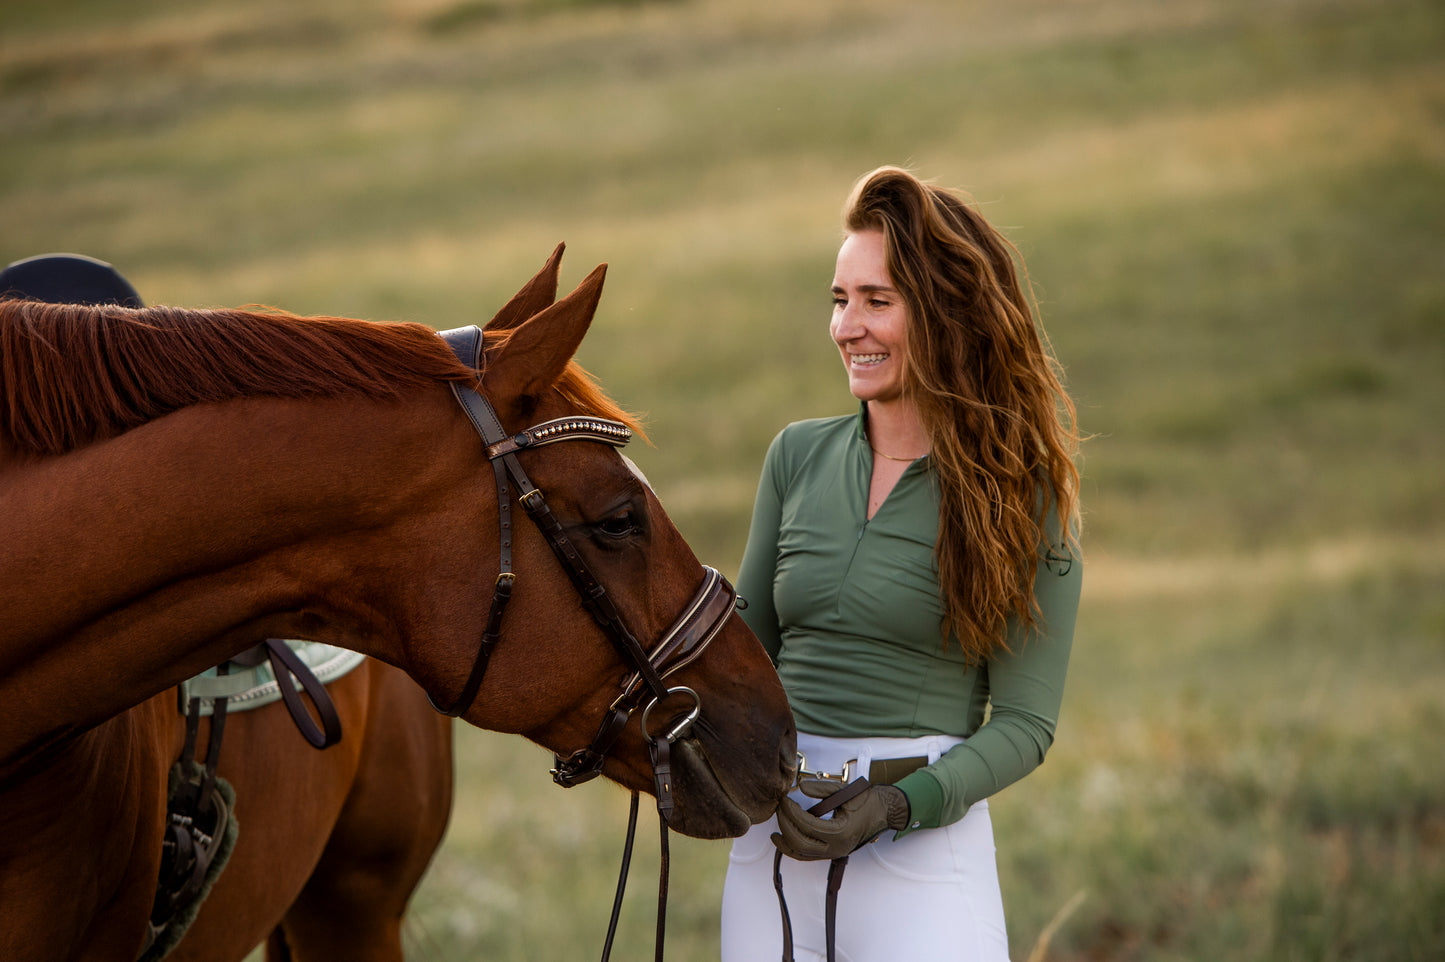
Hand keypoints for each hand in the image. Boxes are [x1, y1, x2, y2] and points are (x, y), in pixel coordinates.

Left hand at [771, 779, 910, 860]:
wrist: (883, 812)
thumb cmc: (867, 801)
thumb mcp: (844, 791)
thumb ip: (821, 789)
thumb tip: (801, 788)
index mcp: (840, 832)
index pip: (806, 825)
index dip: (791, 813)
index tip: (784, 800)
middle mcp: (837, 847)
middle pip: (800, 843)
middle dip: (785, 826)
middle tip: (778, 809)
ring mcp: (835, 852)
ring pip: (803, 854)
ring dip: (786, 843)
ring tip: (775, 831)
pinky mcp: (832, 852)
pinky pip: (809, 856)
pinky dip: (795, 849)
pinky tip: (786, 839)